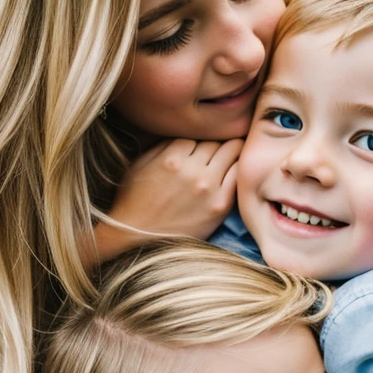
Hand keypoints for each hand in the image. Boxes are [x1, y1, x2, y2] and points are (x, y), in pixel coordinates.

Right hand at [90, 138, 242, 262]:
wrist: (137, 239)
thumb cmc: (135, 201)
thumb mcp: (140, 164)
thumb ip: (164, 146)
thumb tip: (187, 134)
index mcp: (171, 157)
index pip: (197, 133)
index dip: (199, 138)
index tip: (201, 144)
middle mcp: (192, 170)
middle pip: (217, 140)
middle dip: (217, 141)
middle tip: (219, 146)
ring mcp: (208, 187)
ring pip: (232, 152)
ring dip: (232, 151)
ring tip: (230, 155)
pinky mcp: (220, 205)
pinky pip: (238, 175)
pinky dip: (237, 169)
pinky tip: (234, 171)